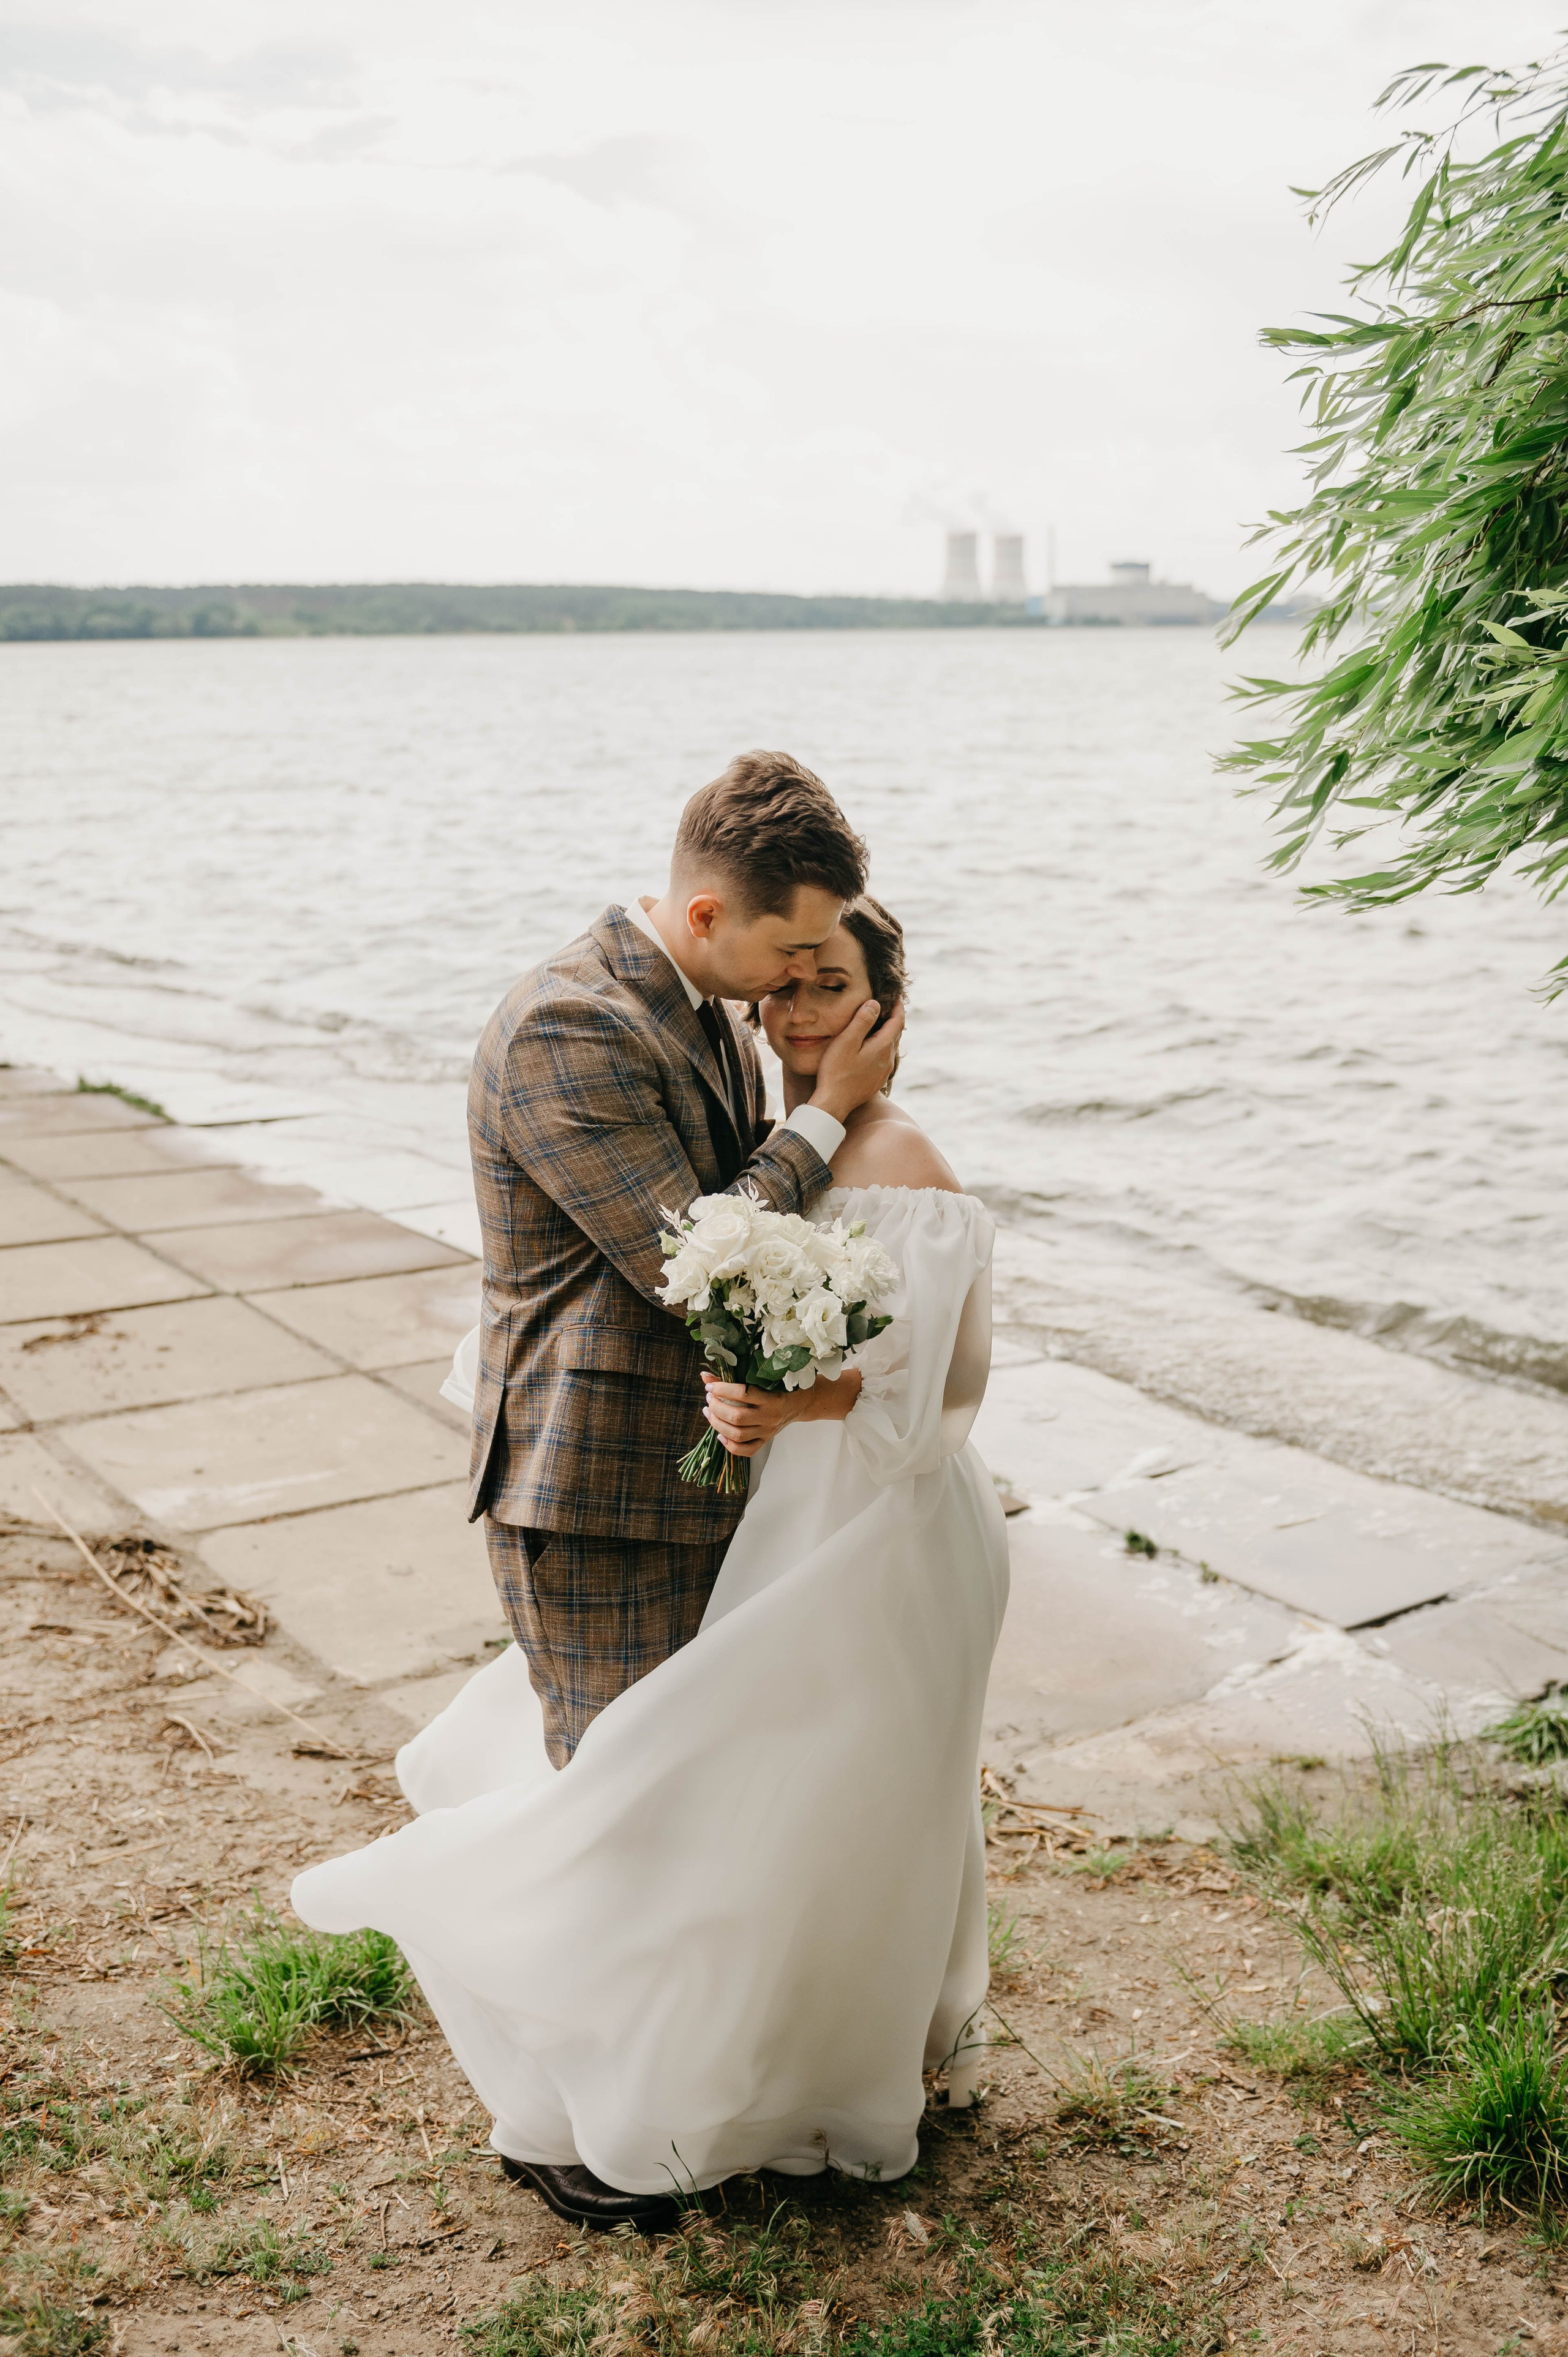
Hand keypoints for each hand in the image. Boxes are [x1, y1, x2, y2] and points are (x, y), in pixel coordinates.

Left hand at [701, 1367, 862, 1455]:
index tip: (711, 1385)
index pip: (743, 1393)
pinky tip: (720, 1434)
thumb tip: (705, 1377)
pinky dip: (729, 1445)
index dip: (722, 1389)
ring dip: (717, 1423)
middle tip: (709, 1398)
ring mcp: (768, 1431)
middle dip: (717, 1407)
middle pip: (737, 1417)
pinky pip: (746, 1450)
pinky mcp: (766, 1440)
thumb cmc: (782, 1385)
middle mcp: (771, 1416)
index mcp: (772, 1397)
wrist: (803, 1402)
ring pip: (738, 1434)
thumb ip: (734, 1376)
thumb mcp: (764, 1377)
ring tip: (709, 1412)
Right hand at [810, 996, 904, 1122]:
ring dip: (888, 1034)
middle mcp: (888, 1060)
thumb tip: (876, 1004)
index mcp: (883, 1047)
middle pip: (896, 1034)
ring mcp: (883, 1072)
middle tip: (889, 1007)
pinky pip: (884, 1059)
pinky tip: (872, 1047)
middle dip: (894, 1019)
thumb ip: (862, 1021)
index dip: (899, 1008)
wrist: (833, 1104)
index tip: (897, 997)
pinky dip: (882, 1047)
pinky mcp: (876, 1081)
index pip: (897, 1022)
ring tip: (880, 1024)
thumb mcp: (847, 1041)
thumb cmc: (836, 1072)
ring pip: (890, 1047)